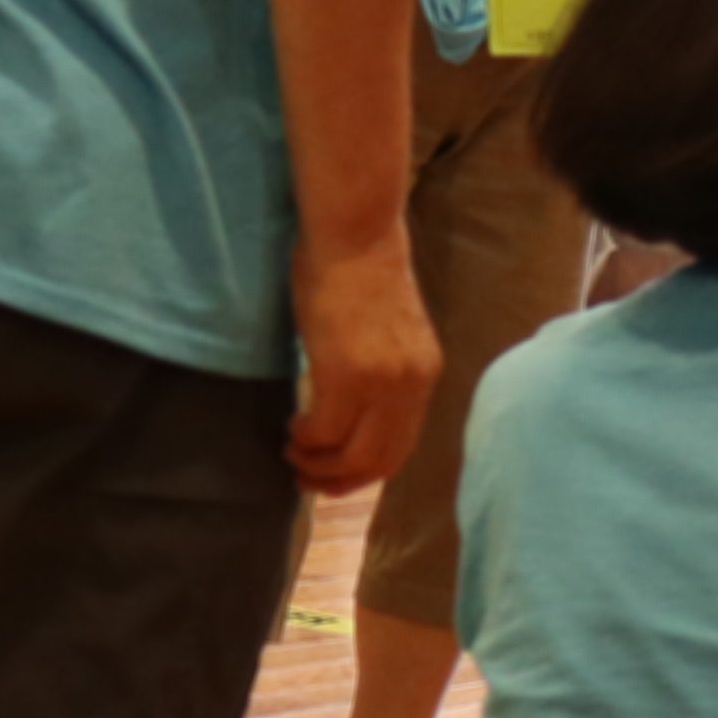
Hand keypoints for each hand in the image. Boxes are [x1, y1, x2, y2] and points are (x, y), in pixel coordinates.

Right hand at [286, 230, 442, 492]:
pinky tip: (292, 427)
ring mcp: (382, 382)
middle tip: (308, 481)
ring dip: (317, 466)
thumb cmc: (360, 271)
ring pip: (351, 455)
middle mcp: (411, 385)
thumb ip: (383, 370)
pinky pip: (324, 431)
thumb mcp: (388, 331)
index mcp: (425, 374)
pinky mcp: (346, 374)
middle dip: (341, 481)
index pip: (403, 446)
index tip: (338, 477)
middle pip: (380, 461)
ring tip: (294, 454)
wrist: (354, 235)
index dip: (368, 471)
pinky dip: (305, 439)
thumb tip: (356, 407)